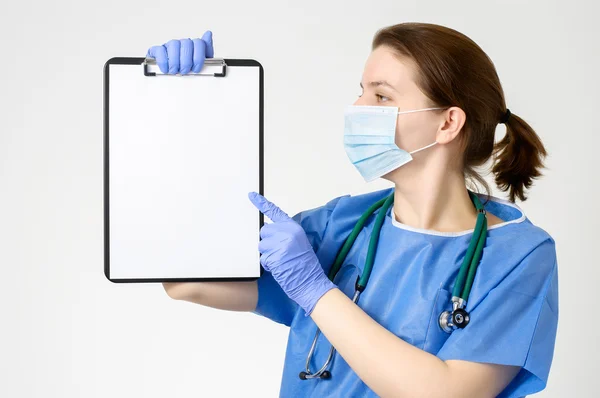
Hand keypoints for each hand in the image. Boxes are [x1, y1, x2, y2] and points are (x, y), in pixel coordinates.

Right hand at [146, 31, 213, 74]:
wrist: (173, 74)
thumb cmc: (188, 67)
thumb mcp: (202, 61)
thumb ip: (206, 49)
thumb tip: (208, 34)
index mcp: (193, 45)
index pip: (198, 43)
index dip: (198, 58)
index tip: (196, 68)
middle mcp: (181, 43)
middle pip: (186, 44)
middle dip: (186, 61)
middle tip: (185, 71)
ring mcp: (169, 45)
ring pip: (173, 45)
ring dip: (175, 61)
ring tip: (175, 70)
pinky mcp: (158, 50)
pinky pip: (159, 50)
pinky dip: (163, 61)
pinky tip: (166, 68)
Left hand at [248, 192, 336, 315]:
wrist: (312, 282)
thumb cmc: (305, 266)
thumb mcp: (299, 243)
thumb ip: (284, 234)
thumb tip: (267, 232)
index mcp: (294, 227)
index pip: (275, 212)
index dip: (261, 203)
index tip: (251, 195)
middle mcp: (288, 232)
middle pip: (264, 231)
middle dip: (267, 243)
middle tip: (280, 253)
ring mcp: (281, 243)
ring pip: (261, 245)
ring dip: (267, 255)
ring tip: (281, 261)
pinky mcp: (275, 255)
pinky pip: (263, 258)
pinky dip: (268, 265)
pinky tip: (279, 268)